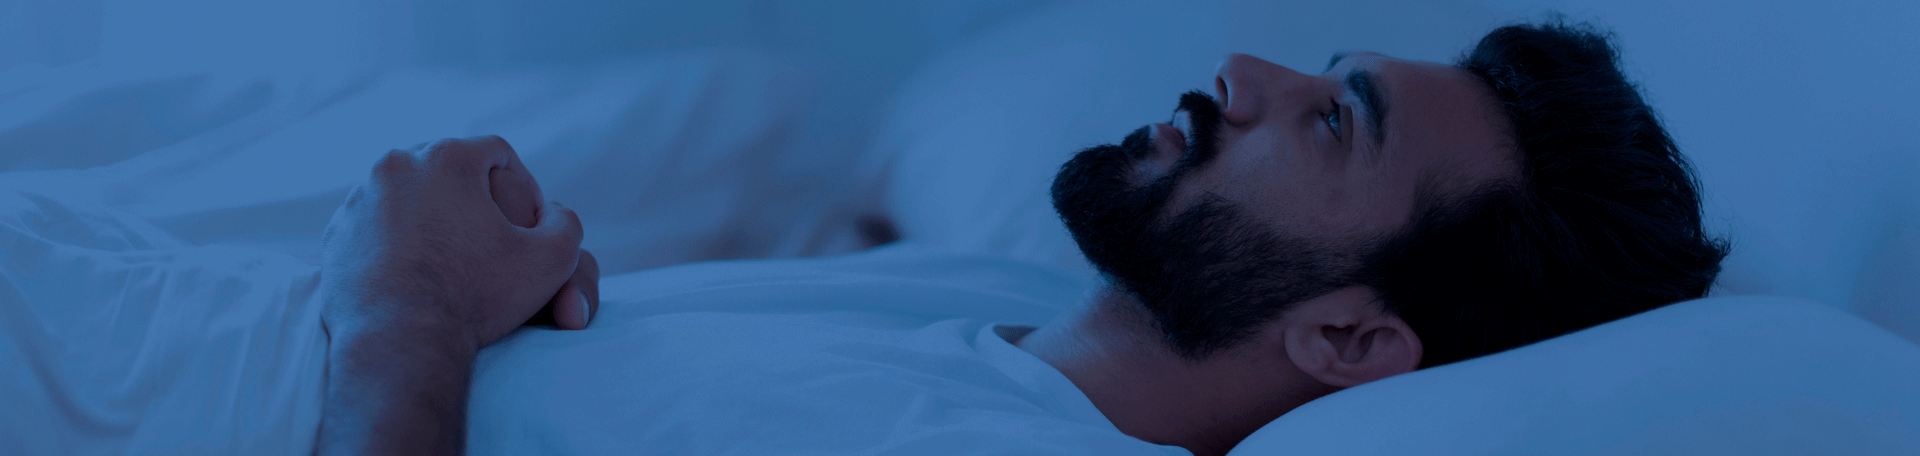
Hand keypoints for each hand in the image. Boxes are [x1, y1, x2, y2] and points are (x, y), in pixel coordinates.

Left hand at [318, 135, 583, 351]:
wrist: (400, 343)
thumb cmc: (477, 298)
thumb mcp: (552, 259)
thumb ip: (566, 224)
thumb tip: (555, 212)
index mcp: (446, 158)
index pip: (496, 153)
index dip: (522, 185)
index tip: (528, 221)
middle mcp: (396, 166)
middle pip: (447, 168)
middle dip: (473, 197)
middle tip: (492, 236)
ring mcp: (359, 199)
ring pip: (409, 195)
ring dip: (434, 216)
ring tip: (455, 255)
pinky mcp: (337, 234)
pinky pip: (377, 225)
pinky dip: (399, 239)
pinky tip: (419, 270)